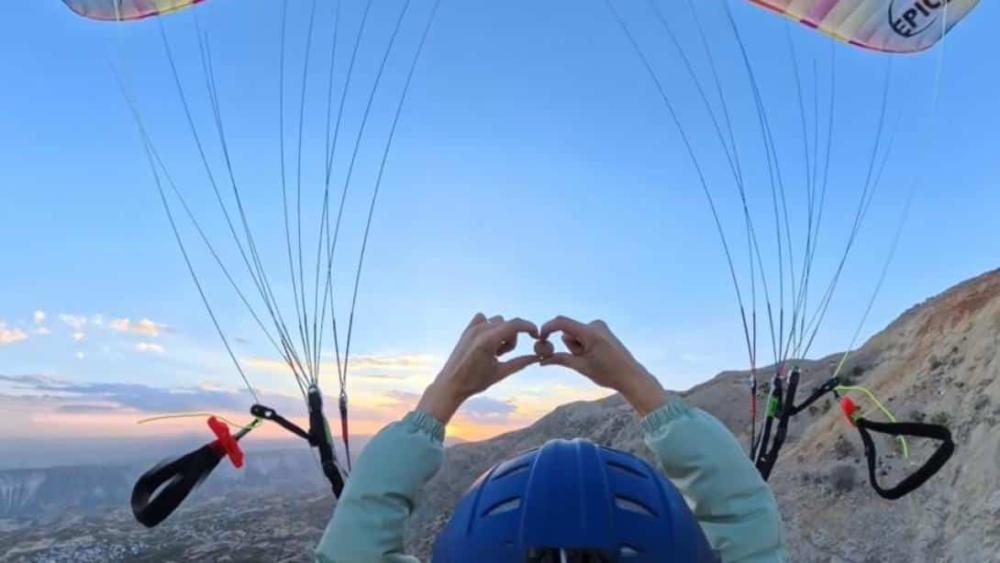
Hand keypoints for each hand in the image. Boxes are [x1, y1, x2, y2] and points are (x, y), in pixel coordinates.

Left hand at [417, 313, 538, 423]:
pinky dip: (489, 326)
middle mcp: (480, 330)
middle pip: (508, 324)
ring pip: (497, 321)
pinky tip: (486, 342)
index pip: (515, 324)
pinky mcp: (466, 330)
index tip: (536, 335)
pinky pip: (483, 318)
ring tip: (493, 352)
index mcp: (489, 340)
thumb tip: (538, 357)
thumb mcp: (501, 373)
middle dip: (512, 338)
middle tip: (502, 355)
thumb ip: (521, 362)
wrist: (451, 384)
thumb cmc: (475, 382)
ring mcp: (472, 328)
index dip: (530, 327)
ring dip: (501, 333)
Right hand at [539, 316, 666, 415]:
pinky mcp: (602, 329)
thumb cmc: (607, 373)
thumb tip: (541, 360)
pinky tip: (596, 356)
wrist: (631, 376)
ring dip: (577, 346)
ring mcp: (600, 326)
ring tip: (592, 359)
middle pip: (569, 331)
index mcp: (590, 333)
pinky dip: (584, 344)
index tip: (540, 338)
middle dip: (570, 346)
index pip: (562, 322)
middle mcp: (595, 325)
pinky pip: (584, 334)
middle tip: (583, 360)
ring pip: (576, 334)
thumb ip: (560, 359)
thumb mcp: (580, 367)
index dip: (548, 328)